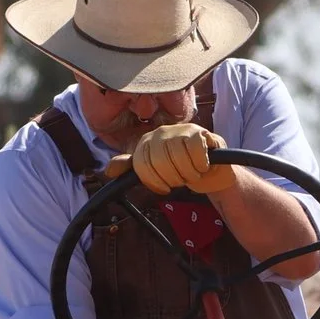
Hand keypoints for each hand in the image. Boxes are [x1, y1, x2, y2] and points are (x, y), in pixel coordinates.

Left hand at [114, 123, 233, 194]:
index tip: (165, 188)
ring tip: (192, 173)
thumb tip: (109, 171)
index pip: (142, 165)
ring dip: (189, 174)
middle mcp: (160, 132)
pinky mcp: (199, 132)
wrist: (210, 169)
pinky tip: (202, 166)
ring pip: (179, 159)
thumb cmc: (181, 170)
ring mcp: (179, 130)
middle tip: (181, 180)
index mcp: (146, 142)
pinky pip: (195, 152)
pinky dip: (200, 165)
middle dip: (174, 179)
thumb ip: (133, 168)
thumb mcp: (154, 170)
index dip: (155, 182)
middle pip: (160, 163)